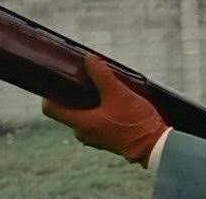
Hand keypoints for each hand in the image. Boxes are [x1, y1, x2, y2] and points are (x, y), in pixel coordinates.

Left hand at [42, 55, 168, 167]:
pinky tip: (111, 96)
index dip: (49, 92)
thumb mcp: (118, 93)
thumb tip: (88, 59)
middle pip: (67, 109)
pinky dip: (98, 107)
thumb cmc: (135, 121)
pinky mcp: (106, 137)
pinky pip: (94, 119)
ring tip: (99, 83)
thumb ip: (101, 74)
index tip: (57, 78)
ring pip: (82, 113)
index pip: (51, 108)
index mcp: (81, 123)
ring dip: (88, 98)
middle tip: (81, 75)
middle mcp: (84, 132)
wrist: (155, 146)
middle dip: (72, 91)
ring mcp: (95, 136)